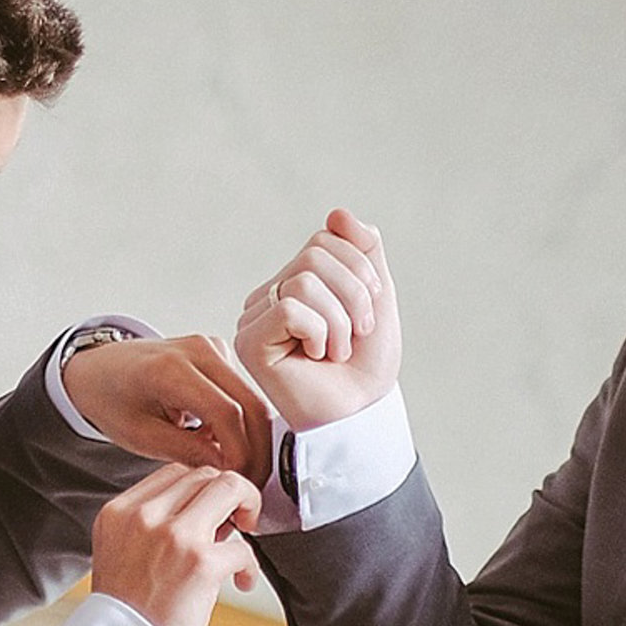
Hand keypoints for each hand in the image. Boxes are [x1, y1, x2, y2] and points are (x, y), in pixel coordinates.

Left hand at [61, 335, 274, 486]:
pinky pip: (244, 393)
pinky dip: (242, 424)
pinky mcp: (218, 354)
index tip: (238, 482)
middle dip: (257, 451)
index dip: (240, 453)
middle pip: (252, 404)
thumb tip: (229, 472)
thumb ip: (188, 452)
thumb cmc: (111, 399)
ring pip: (254, 400)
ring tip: (237, 471)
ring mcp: (211, 348)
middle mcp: (198, 350)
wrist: (97, 369)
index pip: (227, 413)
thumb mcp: (141, 436)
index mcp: (171, 369)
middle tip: (250, 485)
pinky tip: (224, 445)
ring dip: (252, 439)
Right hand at [89, 463, 262, 625]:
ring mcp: (174, 536)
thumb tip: (208, 514)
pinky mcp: (201, 563)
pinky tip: (240, 582)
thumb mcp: (121, 553)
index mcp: (119, 513)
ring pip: (229, 488)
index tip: (211, 511)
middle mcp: (144, 517)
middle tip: (238, 521)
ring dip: (248, 508)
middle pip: (204, 475)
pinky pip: (244, 547)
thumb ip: (154, 525)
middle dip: (229, 495)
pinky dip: (249, 566)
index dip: (201, 489)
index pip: (174, 473)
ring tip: (244, 539)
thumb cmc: (126, 614)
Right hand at [235, 208, 400, 430]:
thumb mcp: (376, 296)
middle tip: (354, 337)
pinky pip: (292, 309)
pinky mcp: (248, 341)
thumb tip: (337, 212)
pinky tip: (316, 358)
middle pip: (316, 255)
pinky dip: (320, 333)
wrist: (361, 412)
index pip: (326, 238)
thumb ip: (363, 250)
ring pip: (304, 281)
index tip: (366, 313)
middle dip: (353, 296)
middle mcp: (269, 294)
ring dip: (339, 322)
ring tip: (335, 352)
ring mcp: (254, 317)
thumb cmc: (366, 363)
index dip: (360, 271)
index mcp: (295, 280)